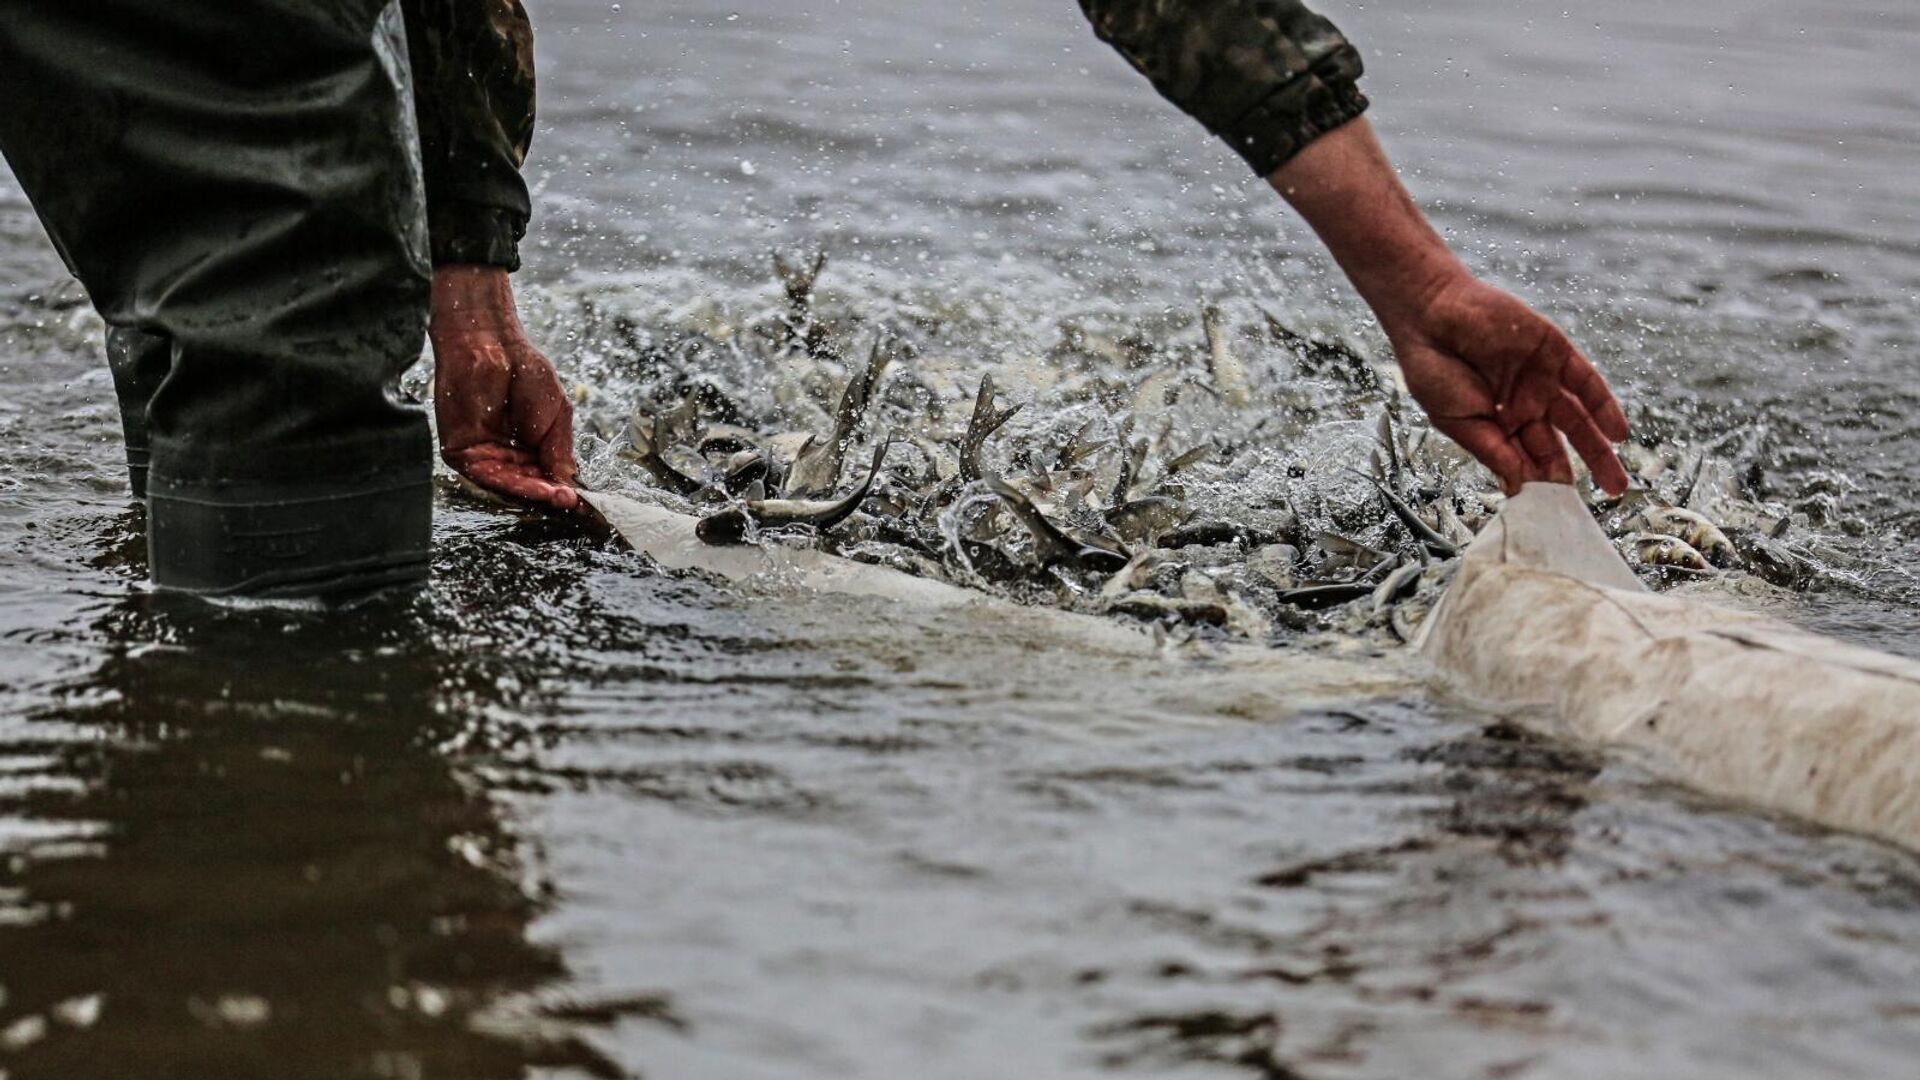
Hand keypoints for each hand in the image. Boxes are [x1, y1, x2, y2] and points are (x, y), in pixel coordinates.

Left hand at [429, 265, 578, 511]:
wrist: (490, 344)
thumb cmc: (525, 372)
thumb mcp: (556, 415)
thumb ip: (558, 451)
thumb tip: (568, 485)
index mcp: (528, 449)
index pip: (546, 477)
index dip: (564, 490)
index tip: (585, 503)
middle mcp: (504, 456)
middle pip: (528, 486)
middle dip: (551, 495)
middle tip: (572, 502)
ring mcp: (482, 456)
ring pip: (510, 485)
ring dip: (536, 493)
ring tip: (561, 497)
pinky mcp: (460, 453)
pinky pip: (488, 476)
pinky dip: (513, 484)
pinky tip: (538, 486)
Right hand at [1269, 118, 1629, 495]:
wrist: (1431, 314)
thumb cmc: (1432, 368)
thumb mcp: (1459, 421)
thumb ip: (1493, 450)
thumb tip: (1519, 486)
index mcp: (1495, 424)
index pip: (1525, 461)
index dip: (1542, 487)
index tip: (1558, 515)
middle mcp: (1522, 404)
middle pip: (1557, 446)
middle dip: (1576, 475)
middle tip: (1597, 503)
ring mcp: (1540, 379)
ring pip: (1578, 420)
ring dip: (1599, 450)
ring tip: (1617, 481)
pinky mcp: (1554, 352)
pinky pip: (1586, 383)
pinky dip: (1604, 407)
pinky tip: (1617, 434)